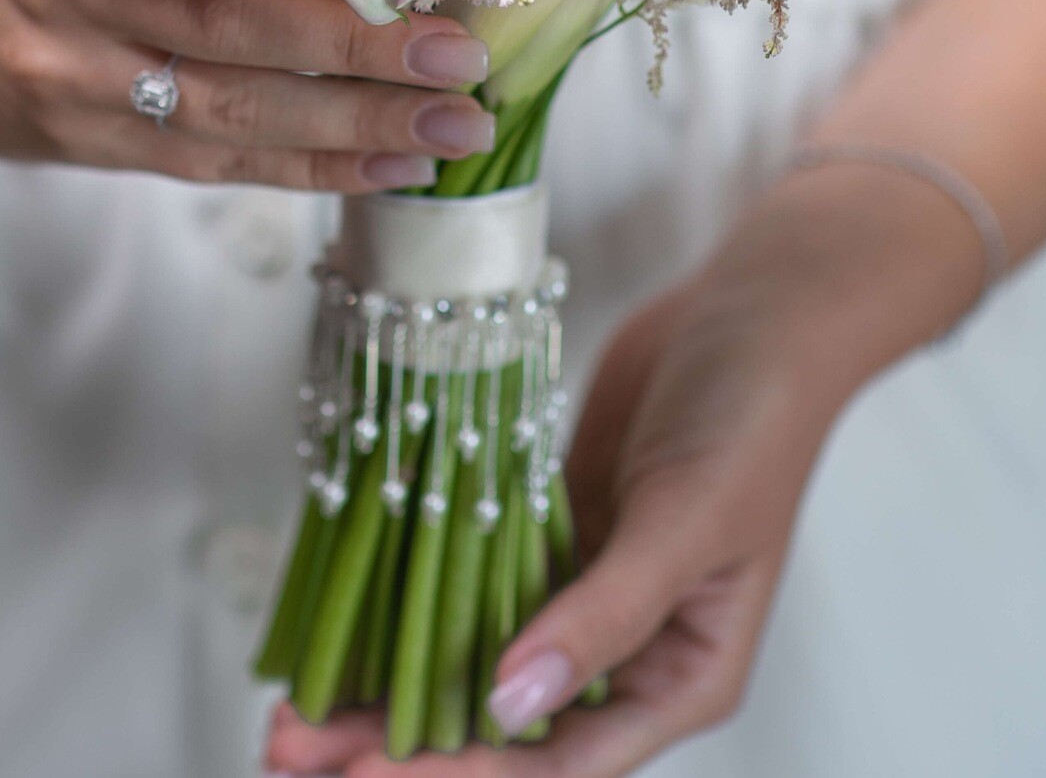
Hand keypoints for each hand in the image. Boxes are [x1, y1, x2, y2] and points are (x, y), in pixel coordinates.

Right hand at [0, 0, 494, 189]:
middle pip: (212, 26)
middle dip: (345, 48)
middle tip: (453, 57)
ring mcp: (69, 80)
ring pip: (224, 110)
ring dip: (350, 127)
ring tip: (451, 131)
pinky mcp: (83, 143)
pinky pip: (208, 161)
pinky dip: (305, 165)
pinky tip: (386, 167)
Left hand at [264, 164, 982, 775]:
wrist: (745, 313)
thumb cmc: (752, 423)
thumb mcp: (687, 525)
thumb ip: (603, 616)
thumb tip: (511, 705)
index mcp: (678, 676)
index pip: (559, 756)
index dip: (463, 772)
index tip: (369, 773)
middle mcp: (622, 646)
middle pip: (501, 722)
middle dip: (402, 743)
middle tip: (293, 750)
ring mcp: (577, 584)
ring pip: (472, 653)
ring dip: (392, 679)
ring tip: (295, 707)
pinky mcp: (544, 525)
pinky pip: (467, 577)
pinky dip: (412, 599)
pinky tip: (349, 615)